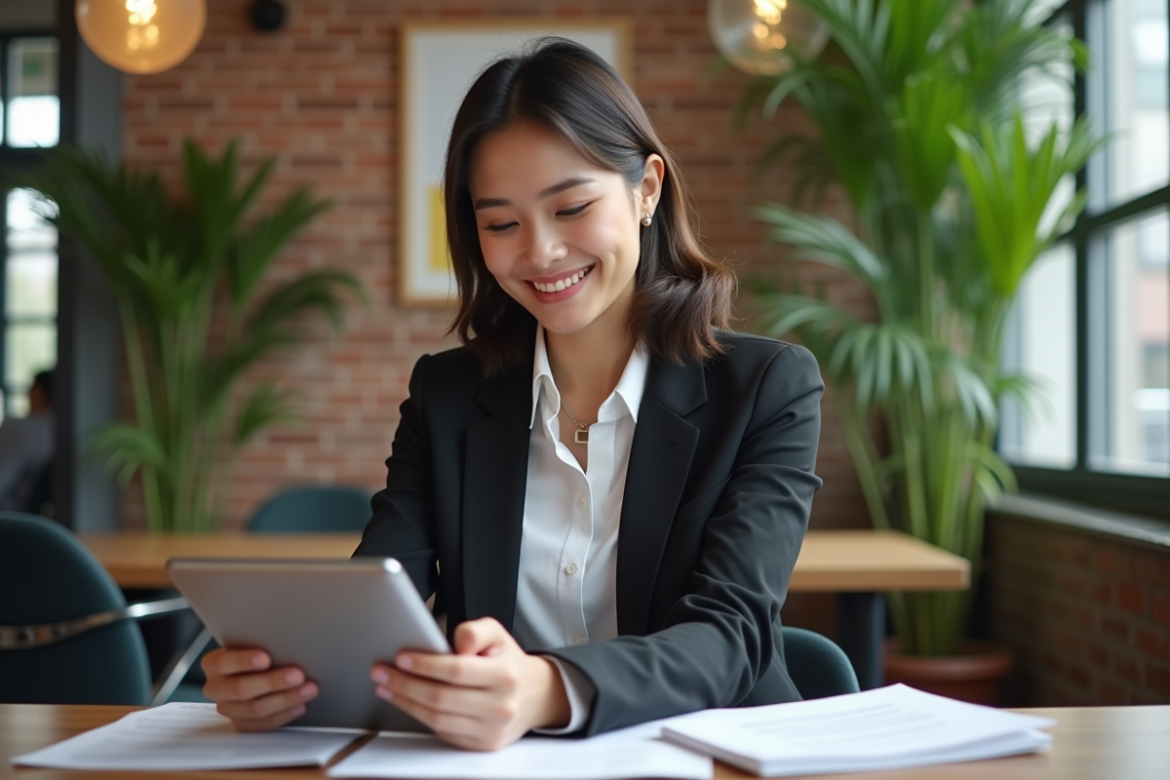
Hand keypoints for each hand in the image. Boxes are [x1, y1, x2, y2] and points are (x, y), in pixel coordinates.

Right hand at [201, 647, 318, 731]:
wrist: (255, 671)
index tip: (266, 658)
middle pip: (241, 689)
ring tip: (308, 690)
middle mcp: (216, 687)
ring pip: (254, 709)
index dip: (244, 661)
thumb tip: (286, 640)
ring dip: (285, 699)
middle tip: (298, 675)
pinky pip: (261, 725)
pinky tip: (300, 706)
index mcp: (213, 663)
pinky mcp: (241, 724)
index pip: (224, 662)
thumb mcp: (256, 642)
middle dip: (272, 682)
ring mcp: (228, 708)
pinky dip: (283, 715)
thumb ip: (263, 643)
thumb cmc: (259, 651)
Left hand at [371, 617, 569, 750]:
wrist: (533, 696)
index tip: (402, 658)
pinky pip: (443, 732)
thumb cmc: (507, 663)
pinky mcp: (482, 745)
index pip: (458, 670)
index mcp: (505, 674)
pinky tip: (407, 702)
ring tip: (387, 686)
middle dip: (405, 684)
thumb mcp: (497, 635)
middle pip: (442, 697)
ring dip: (405, 702)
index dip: (426, 665)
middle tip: (382, 672)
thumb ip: (475, 631)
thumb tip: (456, 643)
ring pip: (437, 718)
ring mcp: (491, 730)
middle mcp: (501, 705)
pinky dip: (419, 716)